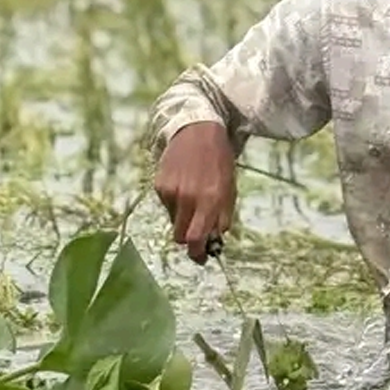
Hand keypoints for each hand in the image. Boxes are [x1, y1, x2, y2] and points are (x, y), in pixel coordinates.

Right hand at [153, 121, 236, 264]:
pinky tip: (184, 186)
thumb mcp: (230, 188)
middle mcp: (188, 198)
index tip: (200, 258)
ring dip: (183, 218)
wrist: (197, 130)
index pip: (196, 239)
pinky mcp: (159, 185)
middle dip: (189, 238)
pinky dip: (175, 203)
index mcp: (209, 200)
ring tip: (193, 197)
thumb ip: (223, 216)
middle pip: (180, 236)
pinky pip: (167, 205)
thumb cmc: (219, 160)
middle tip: (197, 231)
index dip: (197, 254)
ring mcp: (170, 191)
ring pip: (173, 220)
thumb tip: (215, 239)